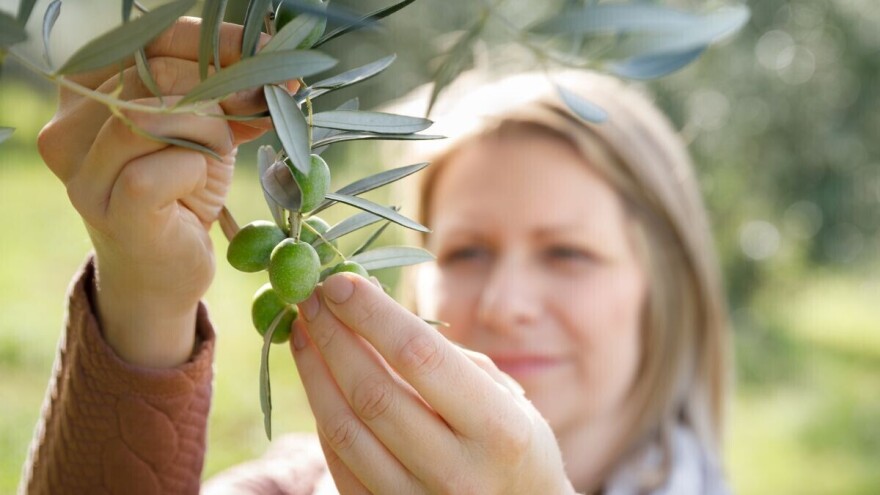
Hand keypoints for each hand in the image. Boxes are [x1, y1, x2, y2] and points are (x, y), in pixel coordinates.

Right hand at [38, 18, 278, 366]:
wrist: (162, 272)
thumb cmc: (181, 194)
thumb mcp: (204, 130)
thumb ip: (222, 94)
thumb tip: (272, 70)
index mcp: (85, 92)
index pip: (147, 40)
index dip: (212, 42)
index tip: (264, 53)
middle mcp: (70, 128)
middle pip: (153, 75)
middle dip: (221, 90)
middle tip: (261, 107)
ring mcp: (84, 172)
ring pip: (155, 117)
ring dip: (210, 131)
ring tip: (220, 154)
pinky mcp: (111, 209)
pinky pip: (163, 168)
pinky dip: (196, 170)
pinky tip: (197, 187)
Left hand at [291, 274, 576, 493]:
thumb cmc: (515, 445)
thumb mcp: (504, 395)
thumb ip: (444, 360)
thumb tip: (368, 313)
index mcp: (498, 429)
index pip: (419, 357)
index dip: (371, 314)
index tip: (339, 281)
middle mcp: (457, 472)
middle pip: (372, 392)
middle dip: (333, 335)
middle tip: (308, 295)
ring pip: (344, 430)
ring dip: (315, 372)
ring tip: (302, 331)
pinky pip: (339, 463)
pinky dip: (322, 414)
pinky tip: (318, 378)